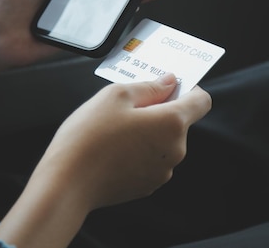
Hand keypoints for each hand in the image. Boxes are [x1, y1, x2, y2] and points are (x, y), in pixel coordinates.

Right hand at [0, 74, 210, 247]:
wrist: (66, 184)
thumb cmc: (89, 137)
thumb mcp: (115, 95)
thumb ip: (149, 86)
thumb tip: (169, 82)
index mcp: (172, 123)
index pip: (201, 101)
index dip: (189, 89)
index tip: (168, 85)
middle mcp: (175, 150)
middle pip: (179, 121)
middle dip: (159, 109)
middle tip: (128, 105)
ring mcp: (162, 171)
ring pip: (163, 141)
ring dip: (148, 131)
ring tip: (114, 129)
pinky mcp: (147, 186)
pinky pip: (151, 159)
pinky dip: (139, 150)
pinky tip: (113, 148)